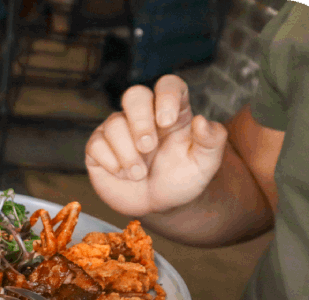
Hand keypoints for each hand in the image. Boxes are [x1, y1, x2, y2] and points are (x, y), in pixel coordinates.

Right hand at [85, 75, 228, 217]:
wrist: (156, 205)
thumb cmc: (180, 180)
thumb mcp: (205, 164)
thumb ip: (212, 141)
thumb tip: (201, 120)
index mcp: (172, 111)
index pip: (168, 85)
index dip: (166, 96)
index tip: (167, 122)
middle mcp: (144, 115)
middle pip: (134, 95)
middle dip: (140, 121)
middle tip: (147, 147)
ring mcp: (118, 130)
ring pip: (114, 124)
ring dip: (128, 153)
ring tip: (139, 174)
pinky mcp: (98, 147)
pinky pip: (96, 144)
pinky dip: (111, 162)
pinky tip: (122, 174)